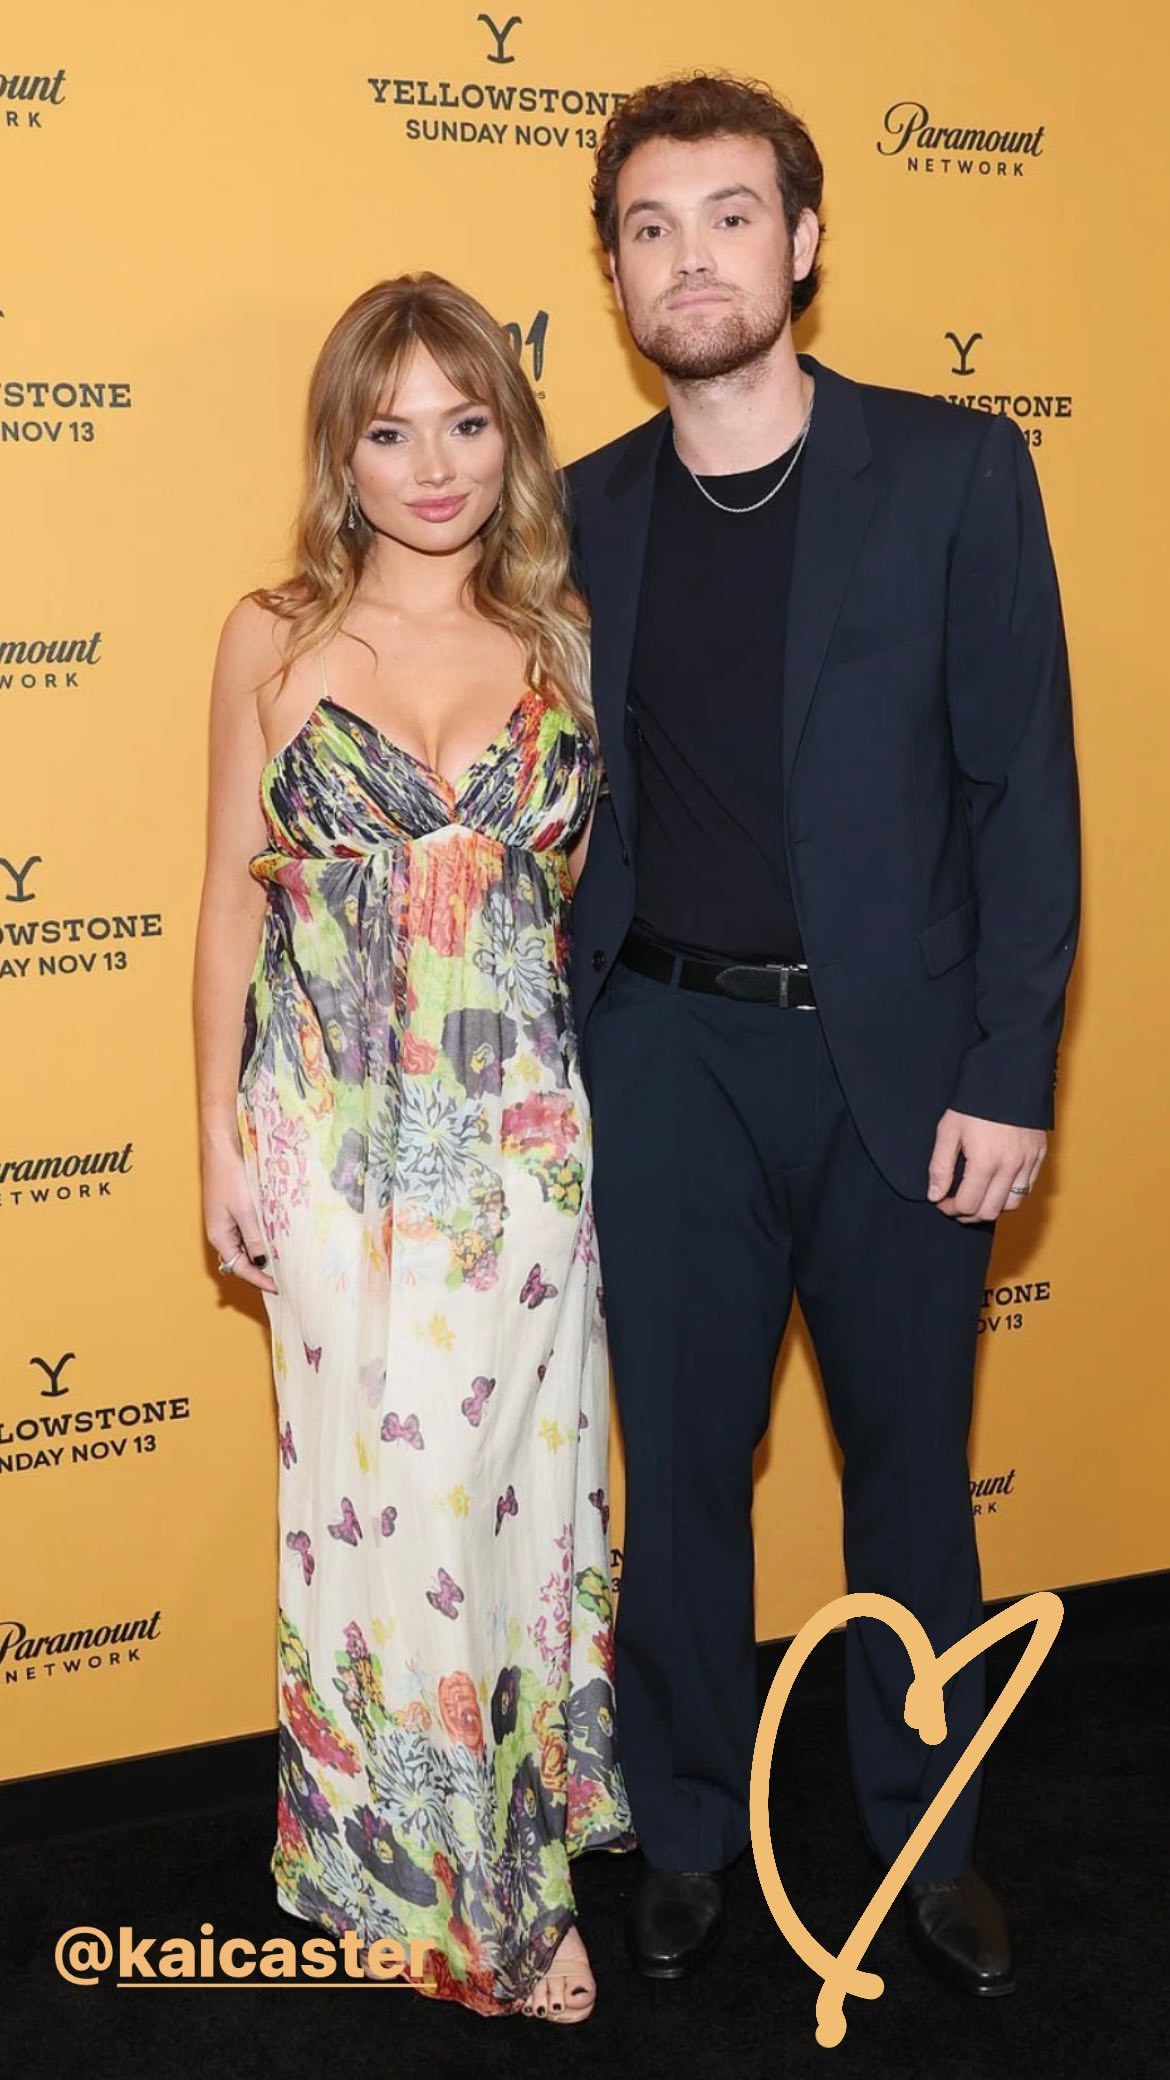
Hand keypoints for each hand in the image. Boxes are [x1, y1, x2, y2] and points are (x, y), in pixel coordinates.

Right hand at [203, 1141, 278, 1292]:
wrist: (222, 1149)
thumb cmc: (230, 1177)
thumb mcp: (246, 1210)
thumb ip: (254, 1237)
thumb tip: (260, 1262)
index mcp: (219, 1236)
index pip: (240, 1268)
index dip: (259, 1279)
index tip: (278, 1288)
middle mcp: (221, 1232)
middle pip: (241, 1260)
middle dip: (260, 1270)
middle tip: (283, 1278)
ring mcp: (226, 1222)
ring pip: (245, 1247)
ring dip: (261, 1254)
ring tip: (283, 1262)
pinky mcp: (232, 1211)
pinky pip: (246, 1232)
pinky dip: (259, 1239)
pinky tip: (275, 1239)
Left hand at [927, 1109, 1046, 1222]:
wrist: (1009, 1077)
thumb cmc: (975, 1101)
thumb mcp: (949, 1130)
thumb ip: (940, 1166)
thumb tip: (935, 1195)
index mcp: (985, 1162)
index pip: (968, 1205)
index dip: (950, 1209)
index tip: (941, 1201)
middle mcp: (1010, 1167)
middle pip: (990, 1212)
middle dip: (969, 1214)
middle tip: (956, 1204)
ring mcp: (1029, 1163)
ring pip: (1012, 1204)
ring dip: (992, 1207)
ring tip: (977, 1196)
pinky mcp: (1040, 1156)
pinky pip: (1028, 1188)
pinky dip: (1011, 1194)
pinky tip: (996, 1185)